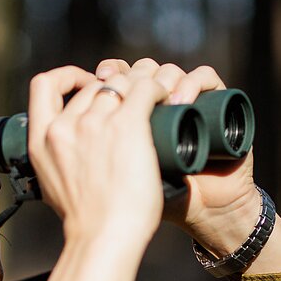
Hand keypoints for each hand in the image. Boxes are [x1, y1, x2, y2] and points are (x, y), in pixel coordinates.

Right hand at [25, 64, 171, 251]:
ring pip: (120, 83)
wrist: (103, 238)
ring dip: (140, 85)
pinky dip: (157, 89)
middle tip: (135, 101)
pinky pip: (145, 89)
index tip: (87, 86)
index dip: (68, 77)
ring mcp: (94, 124)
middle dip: (115, 87)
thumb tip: (69, 157)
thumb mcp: (52, 187)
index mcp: (40, 140)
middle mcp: (64, 126)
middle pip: (93, 86)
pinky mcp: (126, 125)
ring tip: (156, 99)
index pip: (44, 84)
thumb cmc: (87, 223)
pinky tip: (165, 98)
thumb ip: (57, 162)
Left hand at [93, 59, 258, 253]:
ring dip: (162, 79)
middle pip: (141, 68)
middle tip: (131, 97)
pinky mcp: (217, 104)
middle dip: (134, 78)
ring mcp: (189, 102)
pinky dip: (192, 83)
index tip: (100, 81)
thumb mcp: (115, 177)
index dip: (107, 73)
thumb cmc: (151, 204)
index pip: (116, 75)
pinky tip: (181, 102)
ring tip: (160, 103)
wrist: (202, 212)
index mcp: (132, 115)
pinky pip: (205, 76)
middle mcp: (160, 103)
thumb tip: (63, 127)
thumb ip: (89, 153)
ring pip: (169, 69)